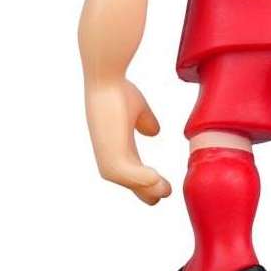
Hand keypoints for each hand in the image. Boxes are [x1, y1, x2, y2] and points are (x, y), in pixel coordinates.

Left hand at [84, 78, 170, 204]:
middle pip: (128, 179)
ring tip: (165, 191)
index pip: (130, 167)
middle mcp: (108, 151)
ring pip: (126, 180)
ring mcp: (106, 152)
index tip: (162, 184)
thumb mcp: (138, 109)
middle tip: (165, 193)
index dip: (145, 177)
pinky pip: (124, 172)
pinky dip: (140, 179)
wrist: (104, 77)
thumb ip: (145, 121)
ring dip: (147, 187)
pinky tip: (156, 179)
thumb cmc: (117, 88)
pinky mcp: (108, 149)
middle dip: (145, 189)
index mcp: (115, 143)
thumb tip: (153, 131)